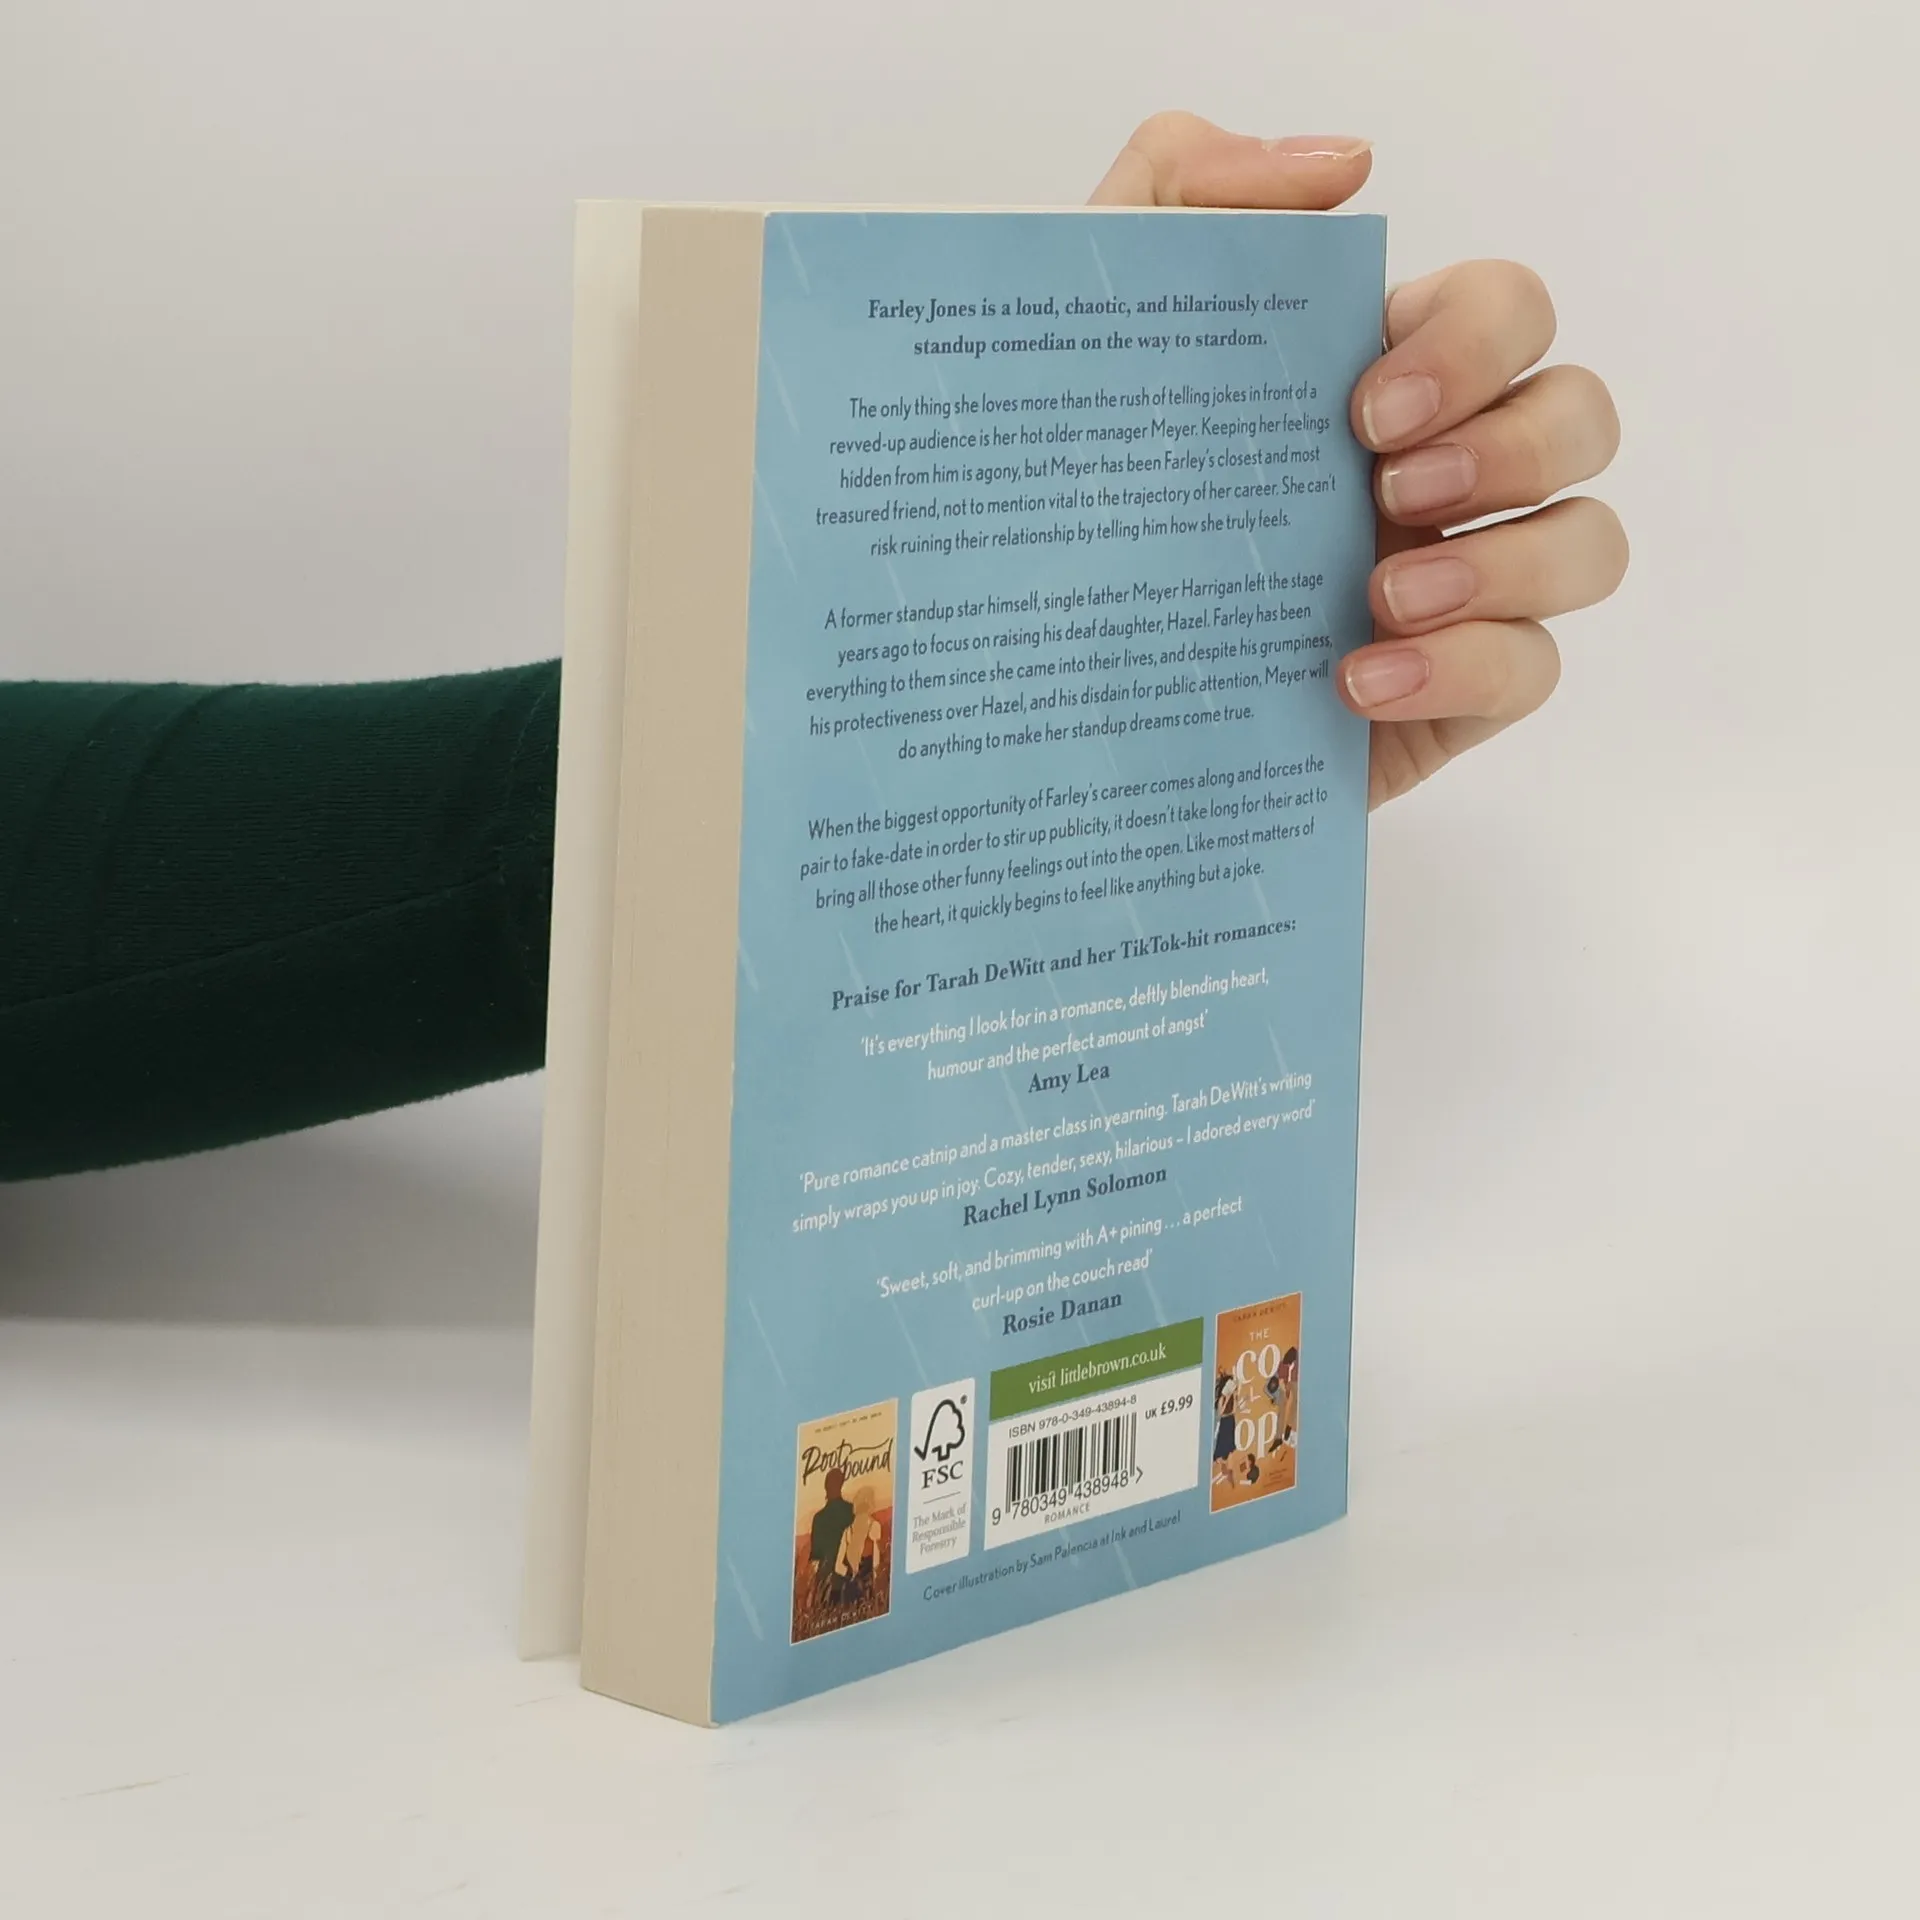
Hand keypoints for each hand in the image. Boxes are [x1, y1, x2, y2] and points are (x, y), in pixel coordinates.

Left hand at [1091, 114, 1625, 806]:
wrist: (1055, 685)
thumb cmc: (1086, 506)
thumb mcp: (1095, 329)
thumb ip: (1182, 188)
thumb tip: (1341, 163)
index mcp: (1380, 381)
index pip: (1504, 312)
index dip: (1472, 343)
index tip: (1364, 409)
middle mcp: (1440, 475)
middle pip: (1578, 413)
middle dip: (1512, 444)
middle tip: (1391, 487)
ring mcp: (1459, 589)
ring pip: (1590, 542)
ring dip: (1511, 563)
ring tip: (1383, 598)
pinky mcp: (1449, 697)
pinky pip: (1533, 668)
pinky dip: (1465, 668)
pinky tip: (1357, 682)